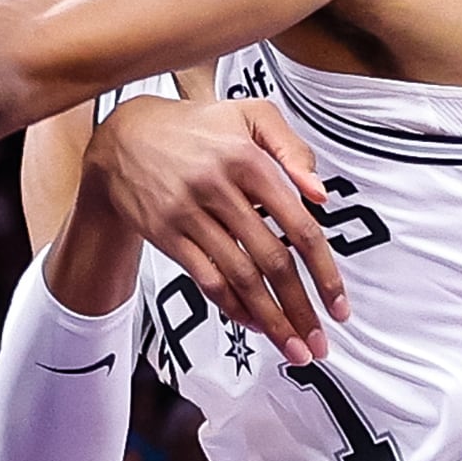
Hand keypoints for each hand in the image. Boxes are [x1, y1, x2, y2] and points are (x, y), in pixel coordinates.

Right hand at [83, 95, 347, 365]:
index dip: (324, 272)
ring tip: (291, 346)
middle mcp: (219, 189)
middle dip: (300, 308)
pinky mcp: (165, 233)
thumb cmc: (194, 127)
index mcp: (248, 161)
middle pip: (272, 262)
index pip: (299, 227)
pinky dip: (231, 305)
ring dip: (270, 318)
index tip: (339, 306)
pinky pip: (205, 277)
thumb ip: (291, 148)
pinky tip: (252, 323)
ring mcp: (189, 215)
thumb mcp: (249, 113)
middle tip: (318, 342)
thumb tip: (319, 195)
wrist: (122, 138)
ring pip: (239, 277)